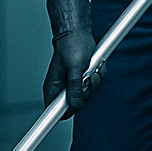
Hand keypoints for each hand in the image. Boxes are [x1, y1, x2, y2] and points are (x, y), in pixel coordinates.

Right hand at [43, 0, 103, 117]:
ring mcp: (73, 83)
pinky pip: (94, 84)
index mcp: (54, 88)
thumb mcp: (74, 69)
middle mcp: (62, 88)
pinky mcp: (82, 78)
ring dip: (94, 80)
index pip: (55, 112)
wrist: (78, 32)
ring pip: (88, 94)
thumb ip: (74, 89)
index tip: (62, 118)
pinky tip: (94, 65)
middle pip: (77, 104)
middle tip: (86, 76)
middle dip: (87, 91)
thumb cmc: (72, 46)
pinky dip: (97, 75)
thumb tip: (75, 105)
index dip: (62, 114)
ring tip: (90, 67)